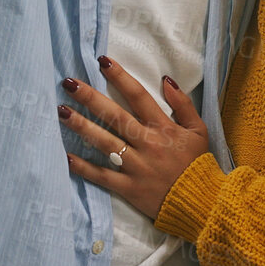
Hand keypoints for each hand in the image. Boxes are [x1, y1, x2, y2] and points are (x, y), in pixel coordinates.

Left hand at [59, 56, 212, 219]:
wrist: (203, 204)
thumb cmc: (198, 165)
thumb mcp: (199, 130)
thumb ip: (183, 104)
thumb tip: (166, 80)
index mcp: (164, 128)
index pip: (139, 96)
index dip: (120, 77)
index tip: (103, 62)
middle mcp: (147, 144)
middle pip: (115, 116)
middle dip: (90, 97)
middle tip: (69, 83)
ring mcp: (136, 166)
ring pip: (104, 142)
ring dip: (81, 126)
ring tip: (61, 112)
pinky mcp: (128, 187)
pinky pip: (102, 176)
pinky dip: (84, 167)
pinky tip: (66, 156)